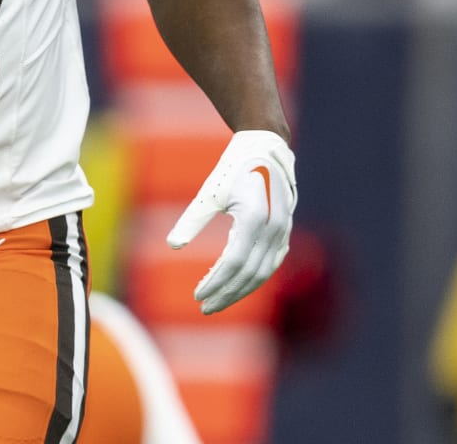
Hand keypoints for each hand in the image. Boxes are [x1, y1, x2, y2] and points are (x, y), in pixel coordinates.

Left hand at [167, 130, 296, 314]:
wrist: (265, 148)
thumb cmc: (232, 168)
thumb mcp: (209, 192)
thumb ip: (193, 219)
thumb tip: (172, 245)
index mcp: (254, 217)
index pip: (234, 262)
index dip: (216, 282)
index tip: (198, 295)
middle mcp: (273, 227)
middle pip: (250, 273)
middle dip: (227, 293)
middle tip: (205, 307)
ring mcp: (283, 232)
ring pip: (263, 272)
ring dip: (241, 290)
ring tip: (218, 301)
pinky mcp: (284, 233)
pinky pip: (270, 263)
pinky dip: (254, 278)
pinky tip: (236, 286)